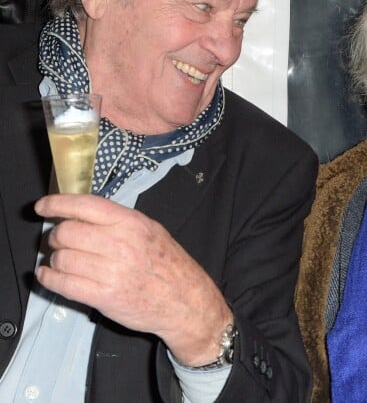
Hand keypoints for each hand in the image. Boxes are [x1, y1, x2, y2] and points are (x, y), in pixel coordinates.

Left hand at [35, 194, 232, 366]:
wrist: (185, 300)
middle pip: (67, 232)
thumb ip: (119, 221)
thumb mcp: (151, 230)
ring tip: (61, 261)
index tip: (42, 206)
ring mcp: (112, 272)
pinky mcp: (104, 297)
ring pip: (62, 258)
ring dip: (54, 259)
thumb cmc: (168, 263)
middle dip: (56, 236)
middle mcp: (121, 244)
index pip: (86, 206)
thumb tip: (82, 214)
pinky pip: (63, 284)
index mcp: (132, 223)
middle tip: (59, 241)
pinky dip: (49, 279)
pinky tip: (50, 276)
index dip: (58, 204)